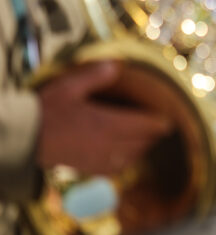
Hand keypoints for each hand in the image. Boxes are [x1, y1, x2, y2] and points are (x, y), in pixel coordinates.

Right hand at [37, 61, 172, 175]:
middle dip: (154, 135)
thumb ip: (95, 76)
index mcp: (107, 123)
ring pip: (132, 156)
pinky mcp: (90, 169)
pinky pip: (117, 169)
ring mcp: (99, 159)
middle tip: (161, 128)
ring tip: (147, 139)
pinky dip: (127, 161)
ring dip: (143, 148)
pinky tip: (126, 156)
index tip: (170, 121)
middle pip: (142, 142)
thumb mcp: (69, 86)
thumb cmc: (47, 111)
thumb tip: (117, 65)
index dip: (160, 124)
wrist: (26, 140)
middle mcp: (108, 144)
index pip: (144, 125)